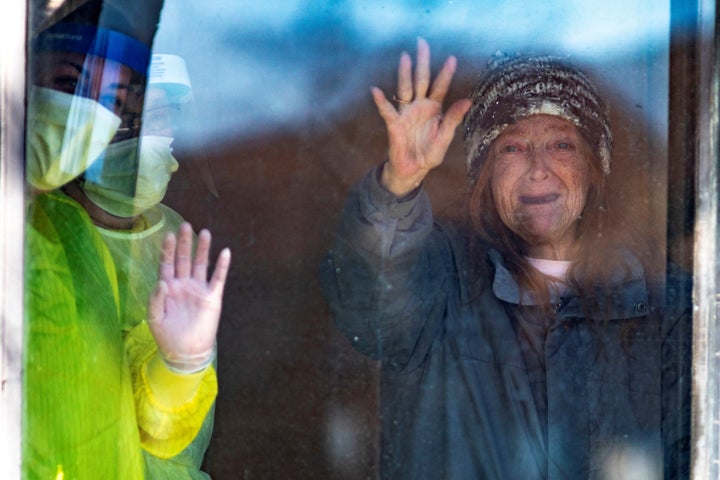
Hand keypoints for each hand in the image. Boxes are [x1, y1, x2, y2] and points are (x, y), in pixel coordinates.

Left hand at [148, 222, 230, 372]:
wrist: (186, 352)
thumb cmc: (167, 335)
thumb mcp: (155, 318)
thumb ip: (156, 299)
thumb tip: (162, 280)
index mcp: (168, 287)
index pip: (167, 264)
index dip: (168, 250)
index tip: (169, 235)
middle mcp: (183, 284)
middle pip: (184, 259)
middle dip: (185, 243)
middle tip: (185, 226)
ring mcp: (198, 289)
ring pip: (201, 264)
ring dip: (202, 249)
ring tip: (204, 233)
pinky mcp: (212, 297)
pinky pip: (218, 278)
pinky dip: (221, 266)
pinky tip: (225, 252)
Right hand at [372, 37, 471, 195]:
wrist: (413, 171)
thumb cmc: (429, 154)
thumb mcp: (445, 138)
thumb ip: (453, 119)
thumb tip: (468, 101)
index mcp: (434, 109)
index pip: (440, 87)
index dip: (445, 73)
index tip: (451, 58)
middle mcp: (419, 106)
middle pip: (421, 80)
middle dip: (422, 62)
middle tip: (421, 43)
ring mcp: (406, 114)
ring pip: (405, 89)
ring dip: (404, 74)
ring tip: (404, 57)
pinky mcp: (395, 125)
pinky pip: (388, 112)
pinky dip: (381, 102)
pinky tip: (376, 90)